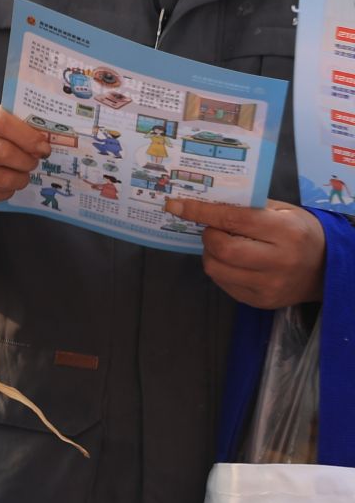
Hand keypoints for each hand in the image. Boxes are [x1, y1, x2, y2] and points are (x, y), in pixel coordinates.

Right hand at [0, 97, 52, 207]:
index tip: (43, 146)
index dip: (27, 137)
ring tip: (22, 175)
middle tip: (34, 161)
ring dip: (19, 179)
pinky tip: (5, 185)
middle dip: (27, 160)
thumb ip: (6, 122)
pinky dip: (5, 192)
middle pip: (2, 152)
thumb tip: (40, 141)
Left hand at [166, 198, 325, 309]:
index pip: (233, 219)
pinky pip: (224, 284)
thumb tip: (204, 201)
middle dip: (208, 236)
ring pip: (217, 269)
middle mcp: (279, 261)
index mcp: (285, 231)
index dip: (201, 212)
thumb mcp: (283, 211)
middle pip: (223, 249)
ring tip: (223, 245)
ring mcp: (269, 285)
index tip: (176, 205)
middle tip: (214, 229)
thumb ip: (248, 207)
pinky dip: (220, 269)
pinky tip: (233, 262)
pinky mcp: (261, 301)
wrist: (326, 269)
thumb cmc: (300, 232)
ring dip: (210, 254)